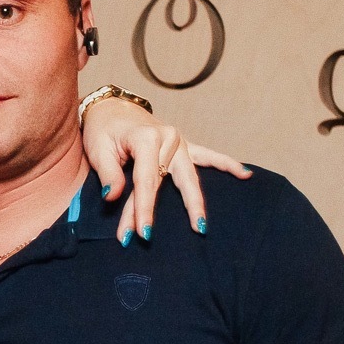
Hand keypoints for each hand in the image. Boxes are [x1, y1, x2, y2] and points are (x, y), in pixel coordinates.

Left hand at [79, 93, 252, 242]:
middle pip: (169, 183)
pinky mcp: (183, 145)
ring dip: (196, 202)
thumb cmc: (103, 129)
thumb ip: (108, 174)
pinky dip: (227, 164)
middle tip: (164, 236)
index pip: (146, 181)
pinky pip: (208, 157)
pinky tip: (245, 174)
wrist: (112, 108)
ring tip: (201, 225)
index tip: (141, 233)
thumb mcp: (98, 149)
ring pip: (190, 177)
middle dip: (164, 212)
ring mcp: (179, 142)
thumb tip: (112, 197)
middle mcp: (168, 139)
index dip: (142, 209)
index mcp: (146, 139)